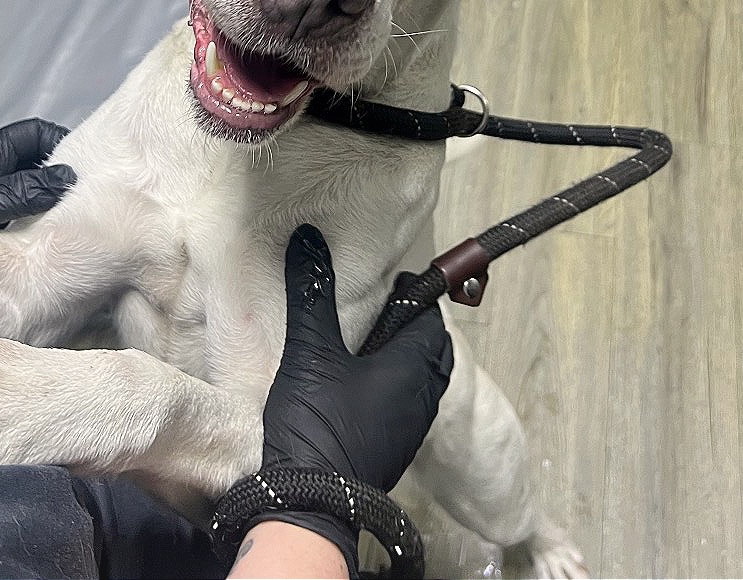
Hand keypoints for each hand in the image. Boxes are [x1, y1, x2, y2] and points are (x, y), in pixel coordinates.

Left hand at [0, 119, 75, 230]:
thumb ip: (22, 191)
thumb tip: (68, 177)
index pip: (34, 133)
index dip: (61, 142)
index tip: (85, 165)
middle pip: (38, 162)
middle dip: (61, 174)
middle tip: (86, 195)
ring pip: (33, 190)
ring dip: (51, 202)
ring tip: (72, 218)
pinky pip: (23, 215)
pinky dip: (39, 223)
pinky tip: (48, 240)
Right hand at [256, 224, 452, 568]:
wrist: (310, 503)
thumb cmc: (317, 424)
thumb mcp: (311, 350)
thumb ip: (312, 294)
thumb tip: (308, 240)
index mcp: (412, 368)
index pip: (431, 318)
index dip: (415, 295)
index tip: (391, 281)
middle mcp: (421, 398)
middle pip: (433, 349)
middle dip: (414, 325)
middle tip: (383, 309)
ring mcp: (409, 429)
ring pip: (422, 379)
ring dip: (405, 356)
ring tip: (369, 343)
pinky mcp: (392, 449)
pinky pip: (406, 404)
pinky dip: (394, 384)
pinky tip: (359, 383)